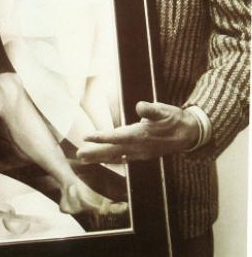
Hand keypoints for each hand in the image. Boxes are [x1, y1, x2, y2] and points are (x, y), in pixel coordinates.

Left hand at [77, 101, 200, 162]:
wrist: (189, 134)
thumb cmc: (175, 119)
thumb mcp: (164, 110)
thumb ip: (151, 109)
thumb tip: (140, 106)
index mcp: (141, 135)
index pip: (116, 137)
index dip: (101, 137)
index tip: (86, 137)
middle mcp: (139, 147)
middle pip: (112, 151)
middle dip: (95, 153)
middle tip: (78, 155)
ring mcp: (141, 153)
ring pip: (116, 156)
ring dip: (100, 158)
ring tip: (84, 159)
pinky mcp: (143, 155)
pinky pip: (124, 159)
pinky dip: (112, 159)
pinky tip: (106, 160)